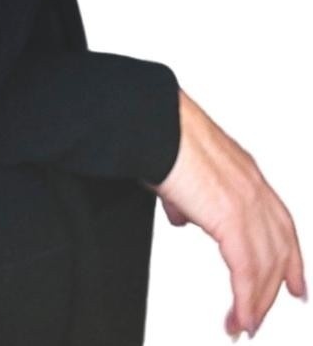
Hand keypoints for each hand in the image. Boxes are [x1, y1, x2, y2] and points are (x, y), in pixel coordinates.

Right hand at [143, 87, 306, 338]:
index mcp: (244, 172)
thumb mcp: (181, 170)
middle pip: (280, 248)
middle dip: (275, 287)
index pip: (280, 222)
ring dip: (257, 301)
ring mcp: (246, 201)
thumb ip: (187, 198)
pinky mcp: (232, 217)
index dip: (290, 257)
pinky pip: (247, 270)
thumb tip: (182, 217)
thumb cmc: (160, 134)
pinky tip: (239, 316)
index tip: (294, 284)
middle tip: (261, 316)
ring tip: (244, 324)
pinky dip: (246, 299)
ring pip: (266, 264)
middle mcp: (253, 186)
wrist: (152, 122)